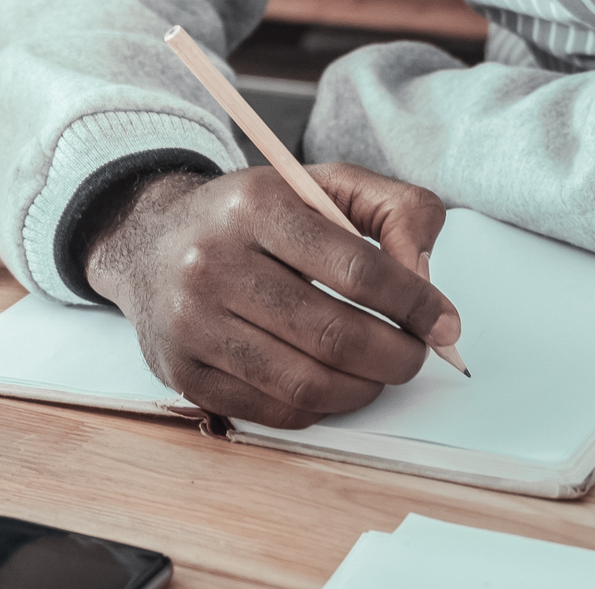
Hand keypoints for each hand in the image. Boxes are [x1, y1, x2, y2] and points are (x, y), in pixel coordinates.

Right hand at [81, 163, 457, 429]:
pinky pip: (273, 410)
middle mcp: (213, 263)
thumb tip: (425, 279)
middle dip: (397, 356)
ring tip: (379, 372)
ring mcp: (192, 323)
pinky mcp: (182, 371)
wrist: (150, 240)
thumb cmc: (253, 216)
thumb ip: (394, 211)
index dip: (415, 304)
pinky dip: (318, 406)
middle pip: (335, 336)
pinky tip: (330, 382)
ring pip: (306, 383)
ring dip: (363, 389)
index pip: (357, 269)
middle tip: (416, 355)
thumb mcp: (323, 185)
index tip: (444, 322)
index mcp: (256, 206)